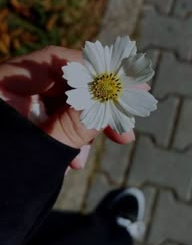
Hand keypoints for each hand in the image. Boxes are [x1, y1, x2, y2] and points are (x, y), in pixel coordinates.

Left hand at [0, 45, 134, 168]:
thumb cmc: (3, 182)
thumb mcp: (42, 150)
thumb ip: (77, 123)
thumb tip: (109, 98)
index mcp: (1, 85)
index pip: (55, 62)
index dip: (93, 71)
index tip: (125, 85)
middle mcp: (7, 91)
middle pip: (61, 85)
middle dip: (92, 108)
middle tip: (125, 129)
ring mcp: (12, 109)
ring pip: (57, 106)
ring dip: (79, 130)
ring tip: (81, 161)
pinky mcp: (18, 126)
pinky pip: (49, 122)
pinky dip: (65, 138)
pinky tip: (72, 161)